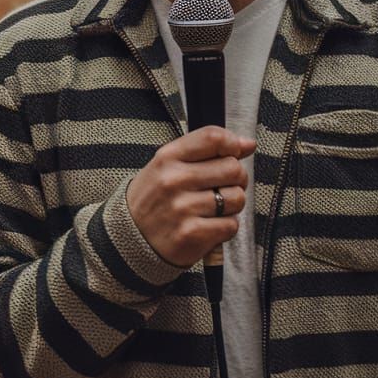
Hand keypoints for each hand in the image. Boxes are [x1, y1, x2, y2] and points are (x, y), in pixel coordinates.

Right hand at [126, 125, 255, 267]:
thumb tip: (248, 143)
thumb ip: (207, 150)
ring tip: (214, 207)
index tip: (234, 153)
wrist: (129, 239)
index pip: (213, 137)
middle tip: (223, 185)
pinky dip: (226, 226)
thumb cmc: (156, 197)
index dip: (233, 143)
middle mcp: (174, 180)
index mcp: (168, 157)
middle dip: (236, 178)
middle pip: (233, 168)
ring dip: (232, 204)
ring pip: (236, 198)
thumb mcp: (169, 165)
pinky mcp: (191, 235)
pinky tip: (209, 225)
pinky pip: (231, 225)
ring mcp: (182, 208)